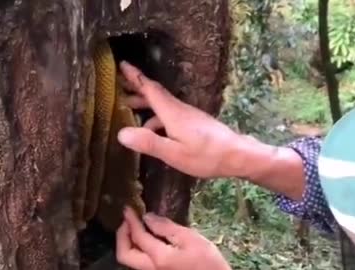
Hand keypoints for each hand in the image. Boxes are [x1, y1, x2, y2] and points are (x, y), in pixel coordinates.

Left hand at [116, 207, 231, 269]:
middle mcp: (150, 268)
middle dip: (122, 235)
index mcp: (159, 257)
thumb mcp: (190, 239)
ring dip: (128, 243)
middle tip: (128, 220)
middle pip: (124, 254)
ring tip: (135, 228)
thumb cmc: (207, 261)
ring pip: (130, 260)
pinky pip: (139, 262)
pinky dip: (137, 249)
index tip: (128, 208)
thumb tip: (147, 217)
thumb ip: (167, 228)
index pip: (138, 237)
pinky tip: (146, 240)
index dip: (131, 221)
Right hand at [117, 61, 248, 178]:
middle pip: (155, 94)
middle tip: (118, 85)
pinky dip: (156, 116)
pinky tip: (153, 130)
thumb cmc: (206, 155)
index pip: (150, 89)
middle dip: (137, 87)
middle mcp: (179, 110)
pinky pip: (169, 114)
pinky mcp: (193, 123)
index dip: (135, 77)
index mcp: (172, 113)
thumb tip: (121, 133)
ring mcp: (188, 116)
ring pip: (162, 104)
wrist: (237, 155)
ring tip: (129, 106)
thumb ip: (149, 143)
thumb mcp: (174, 153)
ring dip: (145, 103)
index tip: (121, 64)